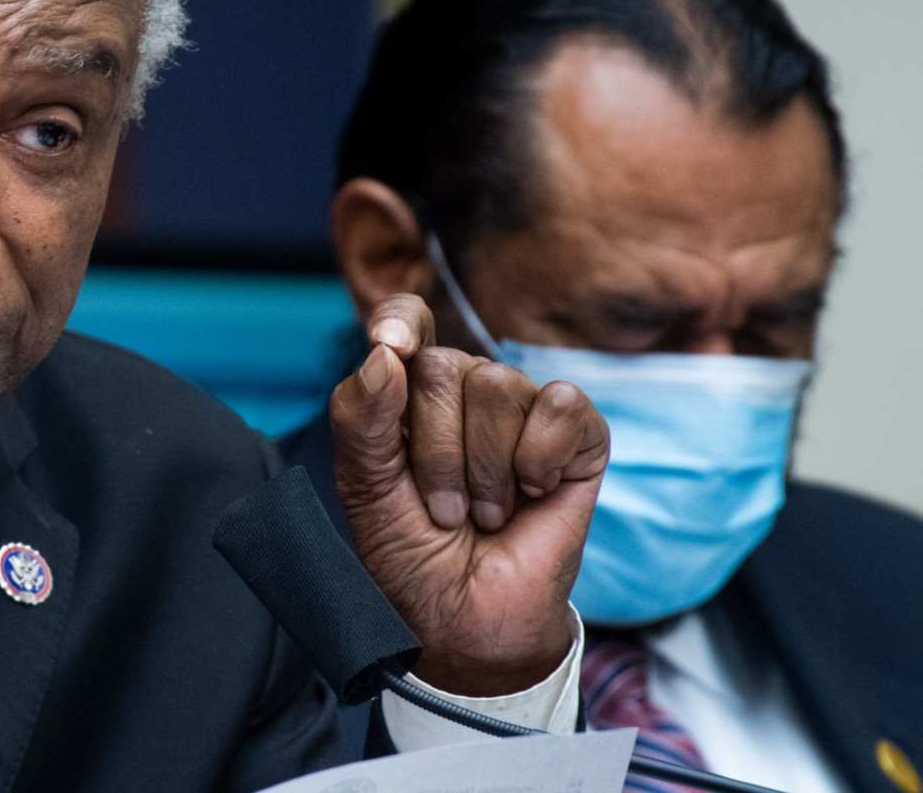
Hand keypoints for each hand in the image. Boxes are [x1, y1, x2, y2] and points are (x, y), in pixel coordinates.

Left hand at [329, 294, 607, 695]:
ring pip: (496, 385)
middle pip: (441, 366)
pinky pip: (559, 405)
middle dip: (434, 452)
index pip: (405, 320)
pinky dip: (538, 458)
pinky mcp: (578, 435)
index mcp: (406, 394)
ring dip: (482, 469)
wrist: (469, 620)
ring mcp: (522, 410)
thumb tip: (383, 355)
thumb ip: (362, 420)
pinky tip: (532, 493)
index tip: (392, 345)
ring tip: (482, 513)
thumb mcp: (366, 491)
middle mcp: (463, 390)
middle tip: (442, 508)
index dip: (400, 320)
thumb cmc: (413, 556)